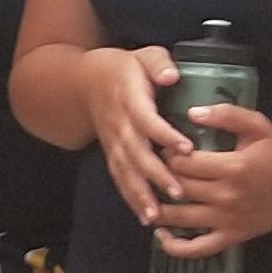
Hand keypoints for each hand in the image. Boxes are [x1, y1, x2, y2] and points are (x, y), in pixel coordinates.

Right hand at [83, 46, 194, 223]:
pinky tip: (146, 217)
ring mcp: (113, 143)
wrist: (85, 82)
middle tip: (178, 192)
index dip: (164, 134)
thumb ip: (158, 63)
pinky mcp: (111, 155)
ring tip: (156, 215)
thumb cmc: (124, 68)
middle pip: (136, 154)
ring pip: (125, 172)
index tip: (186, 148)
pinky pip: (120, 179)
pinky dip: (132, 199)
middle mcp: (119, 125)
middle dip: (156, 175)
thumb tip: (172, 76)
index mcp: (129, 100)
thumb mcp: (143, 54)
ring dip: (141, 195)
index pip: (147, 120)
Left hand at [147, 98, 271, 259]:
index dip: (167, 154)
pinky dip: (174, 246)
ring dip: (158, 210)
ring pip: (180, 218)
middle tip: (155, 171)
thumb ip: (227, 116)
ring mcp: (228, 220)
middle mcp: (227, 196)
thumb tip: (192, 112)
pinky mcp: (232, 237)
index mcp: (233, 167)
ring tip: (149, 198)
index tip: (166, 149)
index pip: (183, 162)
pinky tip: (160, 235)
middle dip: (160, 178)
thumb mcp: (258, 127)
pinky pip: (197, 249)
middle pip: (178, 188)